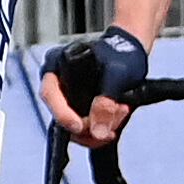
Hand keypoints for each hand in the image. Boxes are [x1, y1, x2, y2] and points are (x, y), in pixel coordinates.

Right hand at [44, 24, 149, 142]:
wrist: (134, 52)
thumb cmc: (122, 53)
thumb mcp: (116, 74)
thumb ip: (106, 102)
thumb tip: (98, 131)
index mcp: (57, 65)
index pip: (49, 94)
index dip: (63, 114)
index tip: (80, 127)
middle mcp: (59, 84)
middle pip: (63, 118)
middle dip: (91, 124)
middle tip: (116, 115)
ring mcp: (70, 98)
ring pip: (77, 128)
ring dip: (101, 126)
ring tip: (123, 110)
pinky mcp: (83, 109)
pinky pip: (89, 128)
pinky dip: (105, 126)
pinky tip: (119, 115)